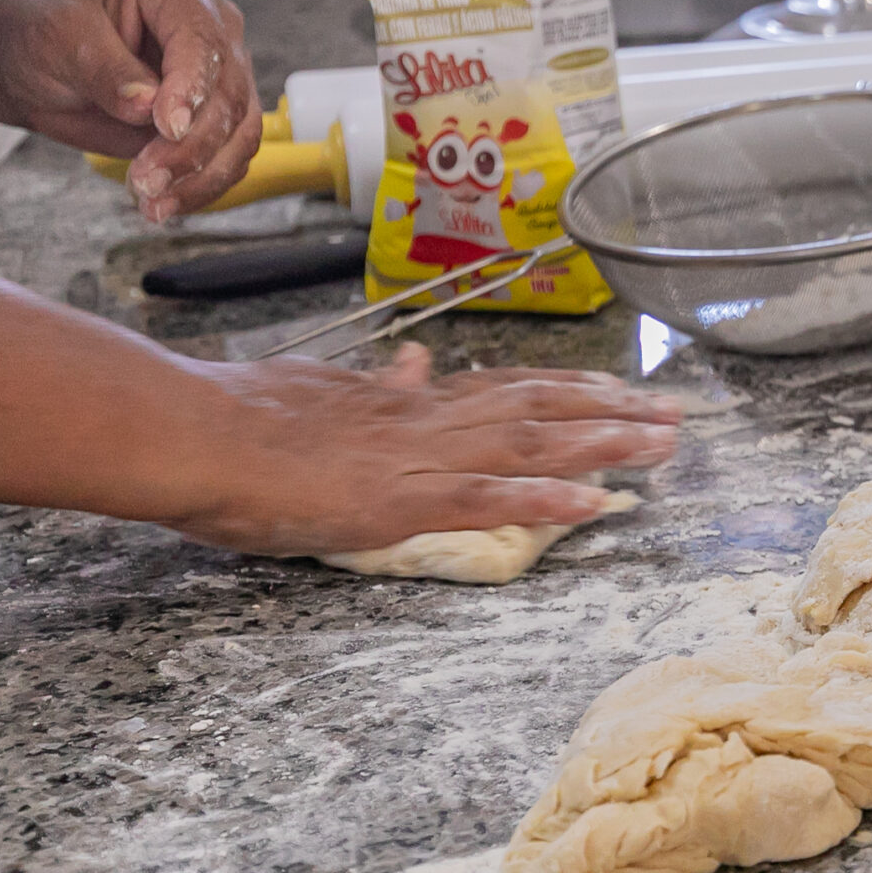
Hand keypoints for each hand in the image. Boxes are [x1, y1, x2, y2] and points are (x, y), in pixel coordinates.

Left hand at [0, 0, 257, 221]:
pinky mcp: (215, 120)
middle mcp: (212, 31)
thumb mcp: (63, 38)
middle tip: (148, 178)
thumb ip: (107, 70)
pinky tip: (169, 203)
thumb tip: (147, 106)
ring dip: (202, 174)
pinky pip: (229, 157)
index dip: (192, 87)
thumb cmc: (47, 33)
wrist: (35, 65)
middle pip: (230, 94)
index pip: (203, 40)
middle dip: (193, 145)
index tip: (166, 127)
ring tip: (154, 201)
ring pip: (240, 132)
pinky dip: (204, 187)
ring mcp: (219, 77)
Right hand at [166, 345, 684, 555]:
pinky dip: (548, 501)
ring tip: (664, 447)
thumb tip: (413, 367)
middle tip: (675, 414)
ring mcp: (422, 458)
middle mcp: (429, 421)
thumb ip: (374, 386)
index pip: (505, 388)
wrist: (196, 432)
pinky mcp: (403, 499)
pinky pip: (491, 500)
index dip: (566, 388)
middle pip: (539, 411)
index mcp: (408, 401)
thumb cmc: (238, 417)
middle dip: (611, 413)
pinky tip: (598, 504)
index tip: (614, 385)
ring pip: (533, 446)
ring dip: (604, 445)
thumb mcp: (317, 387)